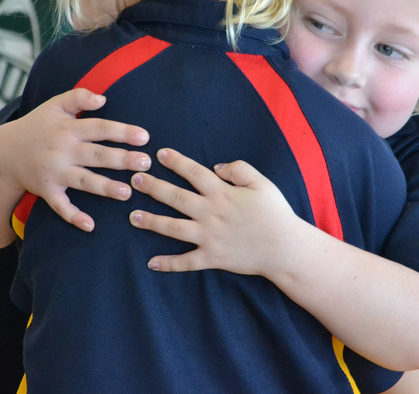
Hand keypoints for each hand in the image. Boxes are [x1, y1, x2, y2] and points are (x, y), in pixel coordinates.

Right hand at [0, 88, 151, 231]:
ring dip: (105, 187)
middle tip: (145, 164)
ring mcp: (54, 172)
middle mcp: (62, 151)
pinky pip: (60, 206)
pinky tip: (90, 226)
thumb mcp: (55, 105)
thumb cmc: (38, 126)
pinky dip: (73, 216)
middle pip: (96, 155)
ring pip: (83, 181)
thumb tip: (103, 98)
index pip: (99, 128)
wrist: (4, 152)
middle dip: (121, 160)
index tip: (145, 137)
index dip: (122, 132)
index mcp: (67, 129)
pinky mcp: (47, 191)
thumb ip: (78, 97)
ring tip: (127, 193)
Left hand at [128, 148, 300, 275]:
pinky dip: (168, 263)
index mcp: (222, 193)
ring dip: (151, 222)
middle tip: (134, 179)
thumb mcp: (262, 183)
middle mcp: (210, 213)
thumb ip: (239, 169)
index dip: (175, 161)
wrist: (285, 248)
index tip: (159, 154)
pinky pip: (186, 262)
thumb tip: (216, 167)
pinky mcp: (212, 258)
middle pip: (175, 197)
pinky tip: (151, 262)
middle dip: (153, 187)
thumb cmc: (275, 213)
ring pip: (173, 228)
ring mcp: (209, 237)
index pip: (193, 173)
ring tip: (133, 216)